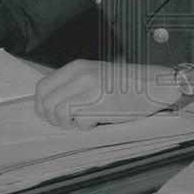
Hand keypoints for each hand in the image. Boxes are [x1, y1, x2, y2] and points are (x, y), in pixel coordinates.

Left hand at [34, 60, 180, 129]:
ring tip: (81, 122)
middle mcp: (81, 76)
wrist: (153, 85)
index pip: (42, 87)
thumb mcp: (95, 73)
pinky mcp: (100, 105)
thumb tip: (50, 102)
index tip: (47, 115)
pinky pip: (79, 122)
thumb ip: (74, 83)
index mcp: (77, 67)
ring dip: (67, 123)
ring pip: (59, 113)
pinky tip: (97, 121)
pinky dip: (85, 126)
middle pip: (47, 103)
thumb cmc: (126, 83)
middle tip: (65, 122)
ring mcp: (90, 91)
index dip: (41, 105)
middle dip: (52, 118)